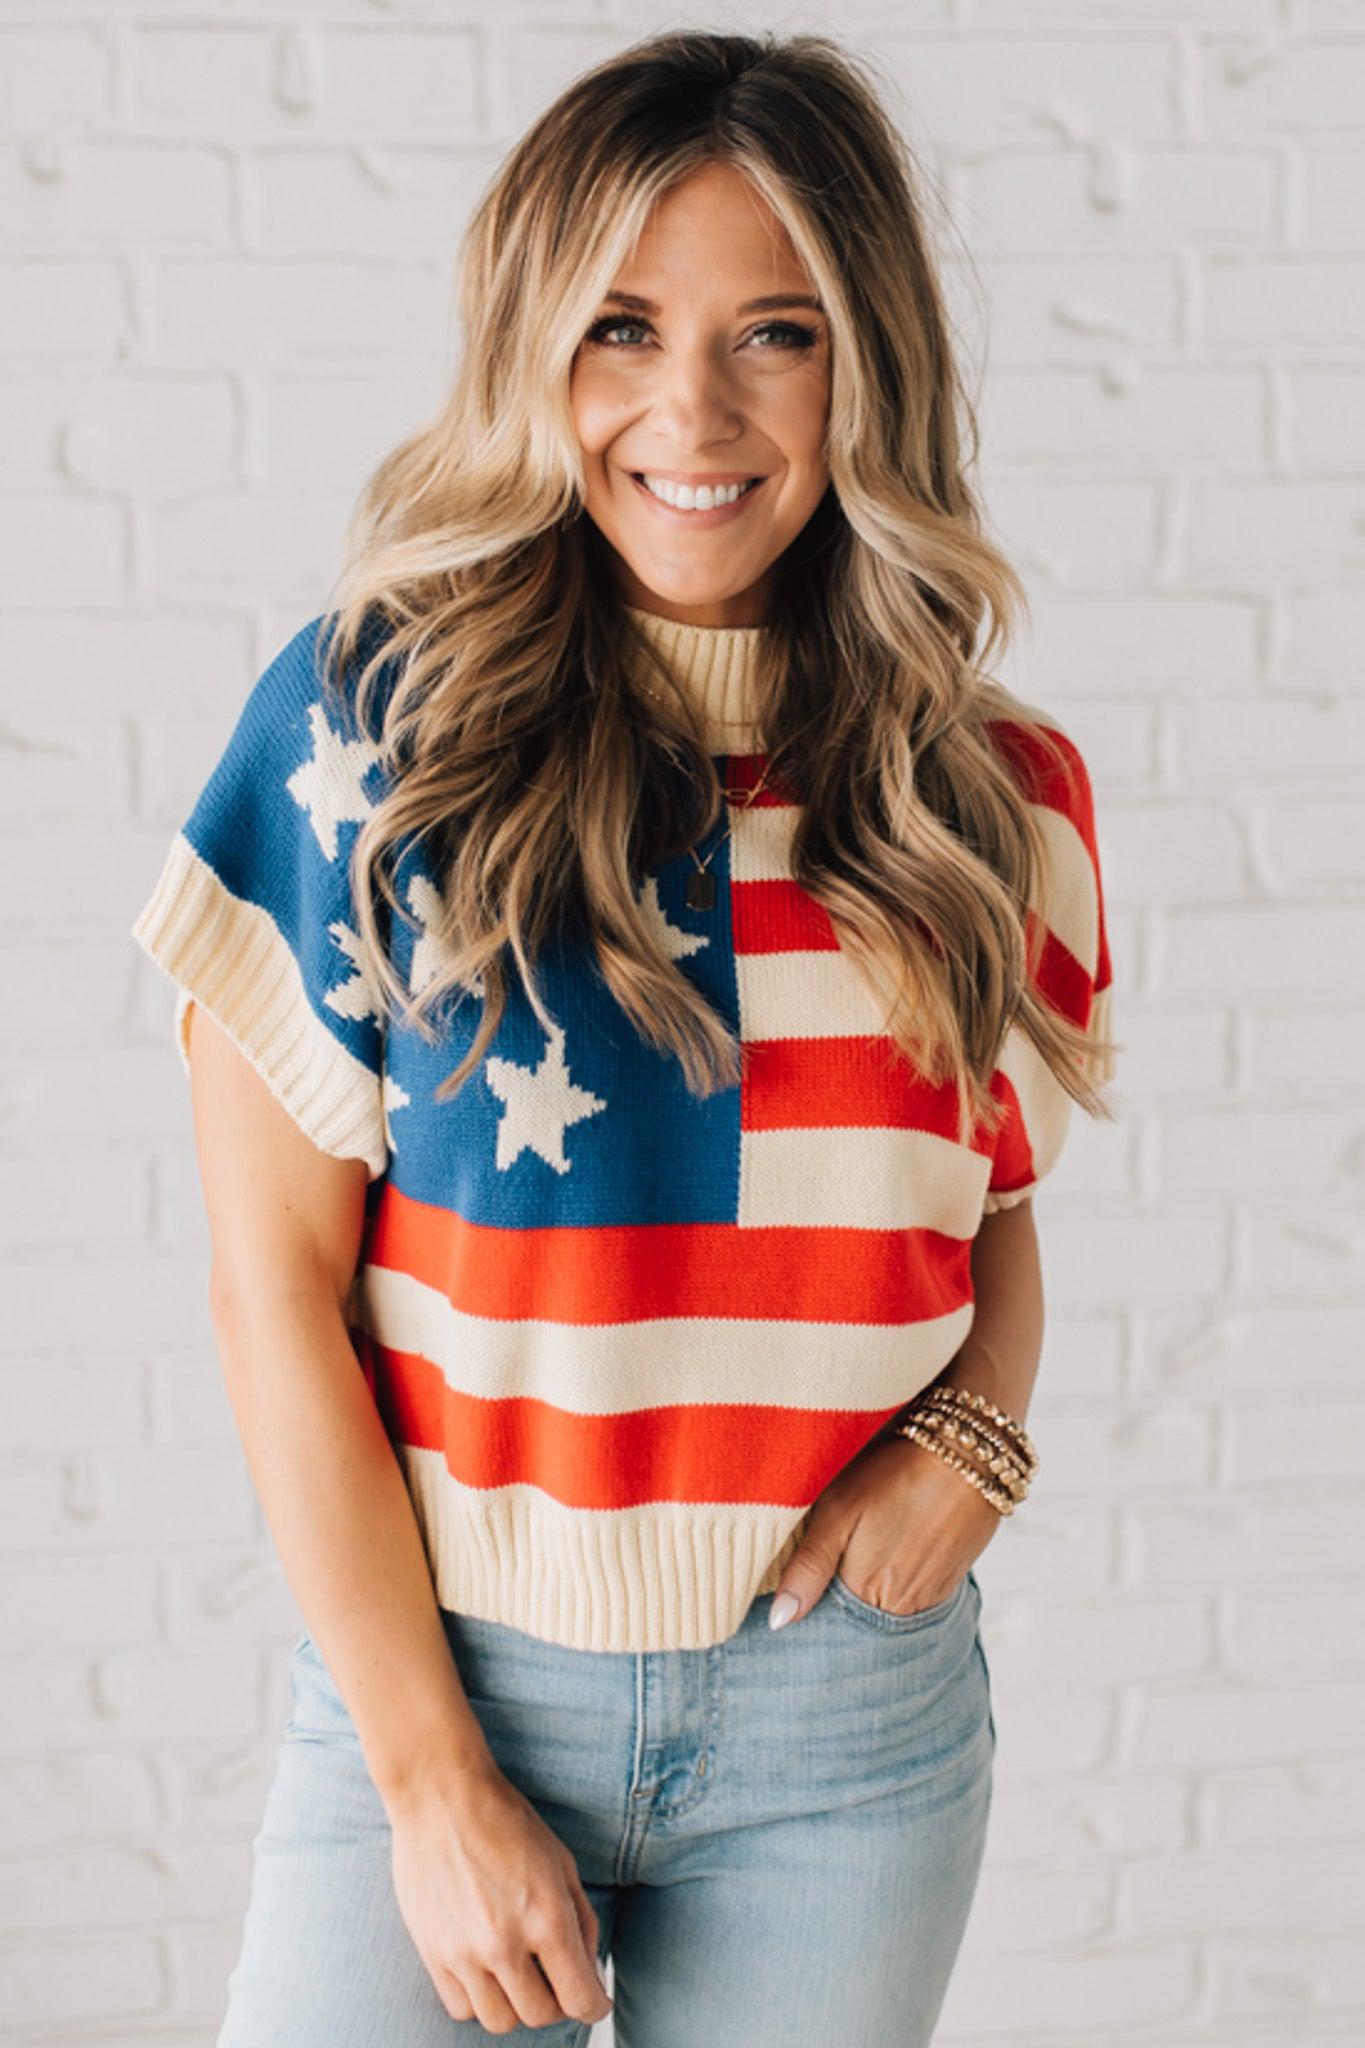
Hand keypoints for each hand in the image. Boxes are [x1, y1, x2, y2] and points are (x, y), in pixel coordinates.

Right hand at [387, 1758, 611, 2031]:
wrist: (442, 1795)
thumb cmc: (507, 1821)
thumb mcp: (561, 1862)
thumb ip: (581, 1922)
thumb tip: (589, 1973)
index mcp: (546, 1918)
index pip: (579, 1999)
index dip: (594, 2005)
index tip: (594, 1999)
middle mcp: (504, 1944)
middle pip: (540, 2016)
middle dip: (557, 2001)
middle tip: (555, 1975)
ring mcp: (463, 1953)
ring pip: (499, 2021)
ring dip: (516, 2004)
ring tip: (518, 1972)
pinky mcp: (431, 1953)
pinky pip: (461, 2007)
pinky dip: (479, 1998)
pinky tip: (486, 1968)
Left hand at [768, 1428, 1000, 1627]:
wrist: (968, 1452)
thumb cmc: (895, 1473)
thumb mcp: (838, 1510)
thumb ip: (808, 1567)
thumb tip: (779, 1620)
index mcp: (866, 1593)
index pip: (828, 1623)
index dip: (811, 1604)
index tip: (797, 1583)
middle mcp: (901, 1609)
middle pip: (858, 1619)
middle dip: (838, 1598)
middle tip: (838, 1552)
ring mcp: (929, 1598)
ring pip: (886, 1609)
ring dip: (870, 1589)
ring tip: (868, 1545)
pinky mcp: (950, 1583)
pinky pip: (913, 1597)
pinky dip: (897, 1580)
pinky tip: (893, 1547)